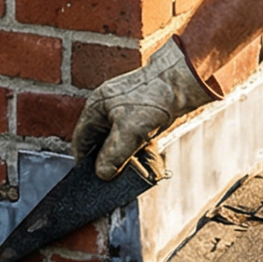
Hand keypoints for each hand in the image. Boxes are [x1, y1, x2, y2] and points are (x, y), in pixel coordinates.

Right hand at [70, 38, 213, 180]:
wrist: (181, 82)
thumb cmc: (152, 98)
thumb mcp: (128, 131)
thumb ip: (113, 155)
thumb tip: (102, 174)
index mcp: (95, 108)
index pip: (81, 141)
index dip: (85, 161)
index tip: (90, 179)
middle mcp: (106, 109)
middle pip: (100, 143)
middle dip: (108, 159)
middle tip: (115, 176)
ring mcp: (123, 112)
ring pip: (118, 141)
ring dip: (126, 155)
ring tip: (136, 165)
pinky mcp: (139, 115)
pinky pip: (133, 137)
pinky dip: (138, 148)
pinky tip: (146, 154)